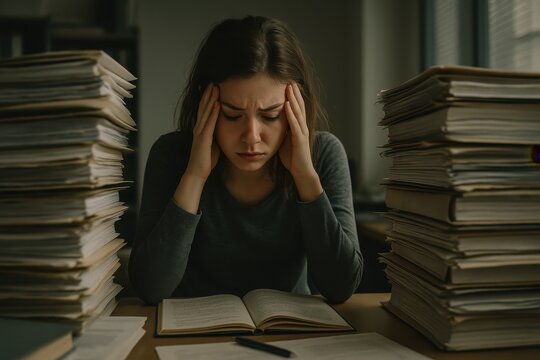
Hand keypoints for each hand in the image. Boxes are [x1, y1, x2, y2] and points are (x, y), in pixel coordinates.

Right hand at [184, 84, 220, 181]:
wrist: (198, 172)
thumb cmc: (206, 159)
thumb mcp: (213, 143)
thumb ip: (216, 134)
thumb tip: (225, 128)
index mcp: (201, 129)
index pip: (204, 110)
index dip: (207, 98)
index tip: (213, 88)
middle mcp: (198, 128)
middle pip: (203, 107)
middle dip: (208, 94)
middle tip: (213, 82)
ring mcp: (200, 132)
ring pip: (205, 112)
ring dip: (210, 99)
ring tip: (215, 88)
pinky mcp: (203, 138)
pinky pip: (209, 123)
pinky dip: (213, 113)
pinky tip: (217, 104)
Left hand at [279, 83, 322, 200]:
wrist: (301, 172)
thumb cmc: (292, 157)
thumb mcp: (283, 140)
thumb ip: (280, 130)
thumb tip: (269, 122)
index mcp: (298, 127)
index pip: (296, 108)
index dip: (293, 96)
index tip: (287, 84)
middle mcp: (302, 127)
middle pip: (299, 106)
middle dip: (294, 93)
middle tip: (289, 80)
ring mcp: (302, 133)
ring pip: (298, 113)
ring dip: (293, 99)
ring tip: (289, 88)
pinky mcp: (300, 140)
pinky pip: (295, 125)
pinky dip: (291, 114)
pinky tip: (287, 105)